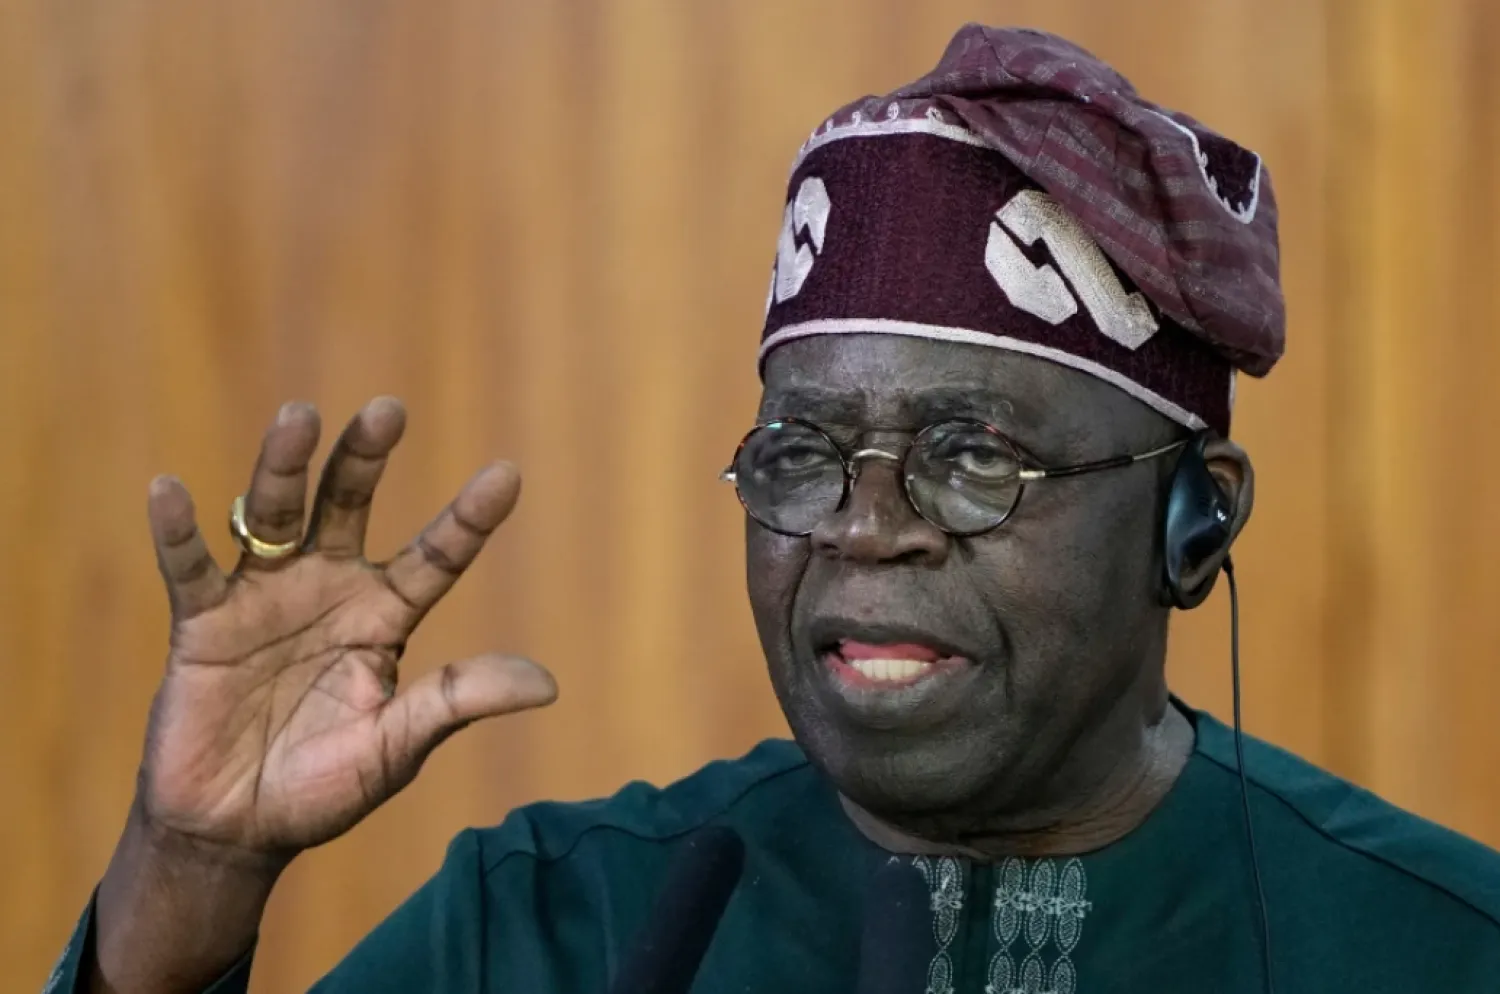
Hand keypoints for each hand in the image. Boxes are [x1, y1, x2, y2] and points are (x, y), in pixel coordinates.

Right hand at [136, 397, 556, 859]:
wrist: (236, 831)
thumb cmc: (326, 787)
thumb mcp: (399, 745)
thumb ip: (457, 702)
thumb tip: (546, 684)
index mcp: (384, 617)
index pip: (435, 557)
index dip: (468, 520)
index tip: (507, 475)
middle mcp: (328, 590)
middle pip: (349, 507)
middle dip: (365, 460)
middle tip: (387, 410)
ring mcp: (263, 599)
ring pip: (273, 517)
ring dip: (282, 467)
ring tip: (299, 417)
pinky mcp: (203, 625)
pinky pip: (189, 569)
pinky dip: (177, 532)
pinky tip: (170, 489)